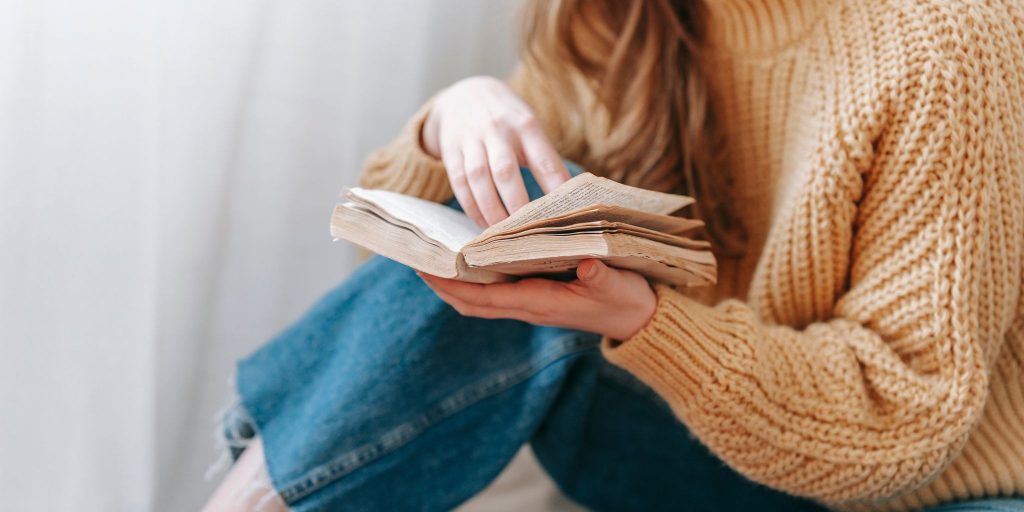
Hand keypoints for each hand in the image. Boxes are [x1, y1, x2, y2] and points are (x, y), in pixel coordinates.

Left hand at [419, 259, 656, 340]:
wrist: (639, 320)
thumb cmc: (626, 298)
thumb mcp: (617, 284)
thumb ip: (600, 275)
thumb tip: (586, 263)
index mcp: (540, 302)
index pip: (486, 297)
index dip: (453, 285)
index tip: (427, 268)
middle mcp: (528, 306)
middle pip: (472, 302)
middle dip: (443, 285)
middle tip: (416, 261)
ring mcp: (530, 305)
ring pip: (481, 300)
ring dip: (455, 285)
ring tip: (433, 260)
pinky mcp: (537, 299)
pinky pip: (495, 294)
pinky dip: (475, 282)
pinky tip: (469, 262)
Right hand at [422, 76, 570, 226]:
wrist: (466, 93)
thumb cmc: (509, 119)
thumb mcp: (529, 126)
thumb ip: (544, 157)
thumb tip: (567, 198)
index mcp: (526, 125)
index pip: (544, 160)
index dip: (555, 188)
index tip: (565, 214)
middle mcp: (498, 130)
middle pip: (506, 172)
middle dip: (517, 205)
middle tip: (528, 232)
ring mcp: (471, 140)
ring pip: (479, 179)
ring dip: (491, 209)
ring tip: (502, 234)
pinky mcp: (451, 150)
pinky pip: (459, 182)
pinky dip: (471, 206)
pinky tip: (482, 223)